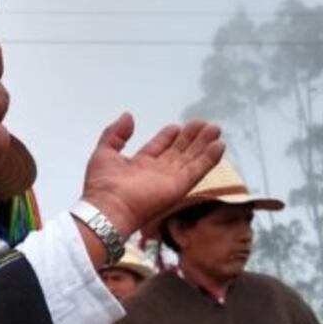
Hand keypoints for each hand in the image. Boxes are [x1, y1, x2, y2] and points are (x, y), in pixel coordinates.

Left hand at [79, 113, 223, 239]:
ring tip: (215, 129)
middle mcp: (157, 172)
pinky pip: (198, 170)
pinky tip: (220, 146)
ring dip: (204, 144)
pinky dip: (210, 158)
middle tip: (204, 124)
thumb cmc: (103, 183)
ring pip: (191, 158)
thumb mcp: (104, 152)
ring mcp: (170, 179)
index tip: (177, 126)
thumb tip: (128, 115)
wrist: (108, 208)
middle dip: (191, 138)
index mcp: (139, 164)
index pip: (159, 147)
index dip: (168, 136)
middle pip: (179, 151)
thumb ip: (116, 133)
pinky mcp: (180, 186)